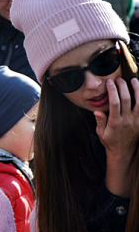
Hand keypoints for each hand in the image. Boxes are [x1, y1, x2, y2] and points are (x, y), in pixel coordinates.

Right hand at [94, 78, 138, 196]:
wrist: (123, 151)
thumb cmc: (110, 141)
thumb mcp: (101, 133)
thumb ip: (100, 121)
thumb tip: (97, 111)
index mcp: (115, 122)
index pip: (114, 103)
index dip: (112, 91)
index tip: (110, 83)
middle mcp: (127, 120)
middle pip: (126, 99)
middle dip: (123, 87)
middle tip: (119, 79)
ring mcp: (136, 120)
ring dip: (137, 90)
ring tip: (133, 81)